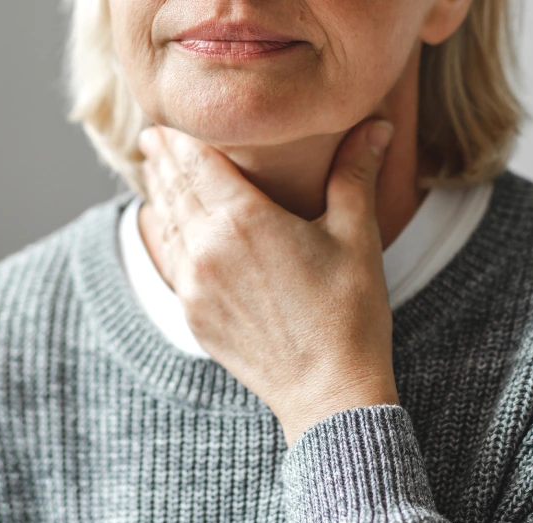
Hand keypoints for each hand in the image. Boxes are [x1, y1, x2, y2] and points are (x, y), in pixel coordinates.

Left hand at [137, 119, 399, 446]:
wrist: (327, 392)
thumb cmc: (348, 315)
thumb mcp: (356, 237)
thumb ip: (355, 174)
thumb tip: (376, 124)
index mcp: (244, 219)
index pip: (196, 160)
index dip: (180, 136)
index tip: (170, 120)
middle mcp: (207, 247)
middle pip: (174, 188)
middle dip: (164, 159)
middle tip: (156, 138)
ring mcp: (194, 285)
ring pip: (167, 225)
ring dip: (160, 194)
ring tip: (156, 173)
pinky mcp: (193, 315)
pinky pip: (172, 262)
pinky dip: (167, 235)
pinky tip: (171, 228)